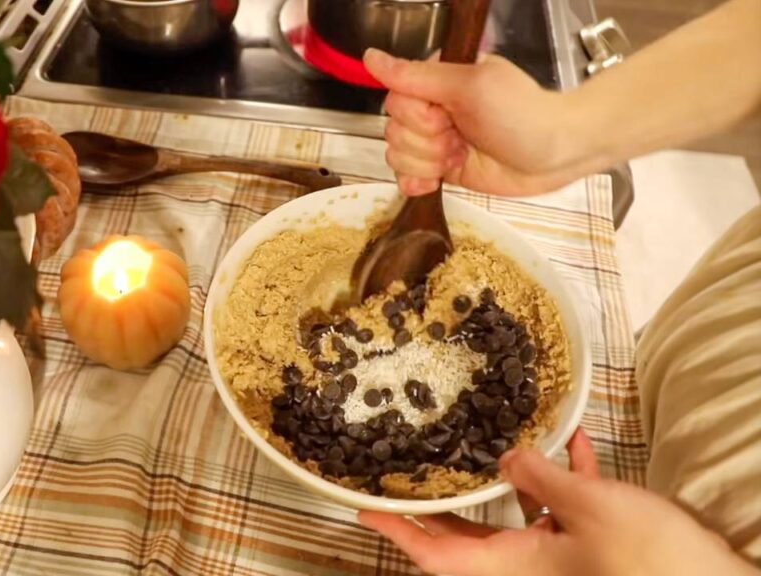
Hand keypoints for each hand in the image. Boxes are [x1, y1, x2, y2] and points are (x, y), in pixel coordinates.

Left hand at [358, 429, 757, 575]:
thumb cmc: (650, 561)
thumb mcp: (588, 508)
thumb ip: (540, 477)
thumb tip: (504, 458)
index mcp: (515, 566)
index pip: (438, 556)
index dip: (399, 533)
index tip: (363, 508)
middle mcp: (531, 565)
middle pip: (469, 534)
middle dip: (442, 500)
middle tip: (411, 466)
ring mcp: (563, 555)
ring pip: (519, 514)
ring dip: (511, 476)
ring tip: (489, 437)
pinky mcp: (595, 545)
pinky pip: (566, 506)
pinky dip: (564, 475)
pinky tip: (572, 437)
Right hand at [363, 49, 584, 196]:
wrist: (555, 153)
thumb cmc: (522, 114)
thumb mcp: (469, 86)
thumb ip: (417, 75)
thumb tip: (371, 58)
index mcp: (436, 80)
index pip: (395, 98)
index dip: (417, 116)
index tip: (447, 118)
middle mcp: (432, 108)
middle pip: (393, 129)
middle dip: (426, 142)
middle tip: (461, 138)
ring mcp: (435, 140)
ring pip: (397, 155)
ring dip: (427, 162)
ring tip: (460, 156)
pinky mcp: (441, 168)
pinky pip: (405, 177)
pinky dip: (417, 182)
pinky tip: (436, 180)